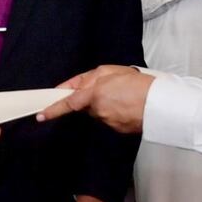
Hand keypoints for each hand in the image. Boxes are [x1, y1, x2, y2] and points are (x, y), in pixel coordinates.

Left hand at [37, 67, 152, 133]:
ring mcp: (107, 122)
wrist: (159, 104)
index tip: (42, 115)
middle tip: (110, 86)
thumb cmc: (138, 84)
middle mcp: (98, 111)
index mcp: (95, 94)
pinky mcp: (116, 129)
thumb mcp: (111, 71)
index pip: (69, 103)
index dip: (54, 109)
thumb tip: (78, 88)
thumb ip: (90, 79)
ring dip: (105, 102)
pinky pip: (109, 118)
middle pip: (85, 106)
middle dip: (91, 97)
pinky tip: (128, 104)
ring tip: (124, 93)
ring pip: (98, 112)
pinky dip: (115, 111)